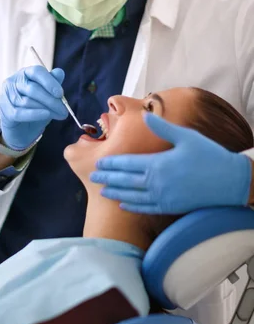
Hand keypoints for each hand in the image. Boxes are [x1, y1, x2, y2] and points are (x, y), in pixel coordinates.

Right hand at [0, 65, 66, 149]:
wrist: (22, 130)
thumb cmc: (35, 109)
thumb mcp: (47, 96)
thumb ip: (53, 84)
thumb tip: (60, 72)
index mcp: (25, 74)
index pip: (36, 72)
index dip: (49, 82)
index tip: (60, 94)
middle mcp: (13, 81)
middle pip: (33, 89)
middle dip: (51, 100)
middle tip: (64, 110)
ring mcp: (5, 95)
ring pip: (27, 101)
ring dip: (45, 109)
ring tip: (59, 115)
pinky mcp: (3, 109)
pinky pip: (19, 112)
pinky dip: (34, 114)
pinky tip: (46, 115)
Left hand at [90, 113, 251, 213]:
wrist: (231, 182)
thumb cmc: (209, 155)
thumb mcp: (186, 137)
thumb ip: (162, 127)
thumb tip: (145, 114)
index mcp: (158, 163)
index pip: (127, 164)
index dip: (112, 164)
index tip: (98, 164)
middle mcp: (157, 182)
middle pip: (126, 181)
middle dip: (108, 179)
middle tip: (93, 178)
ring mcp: (163, 197)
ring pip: (133, 196)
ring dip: (116, 193)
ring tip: (103, 191)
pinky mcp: (171, 206)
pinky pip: (146, 208)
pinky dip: (133, 206)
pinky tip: (124, 205)